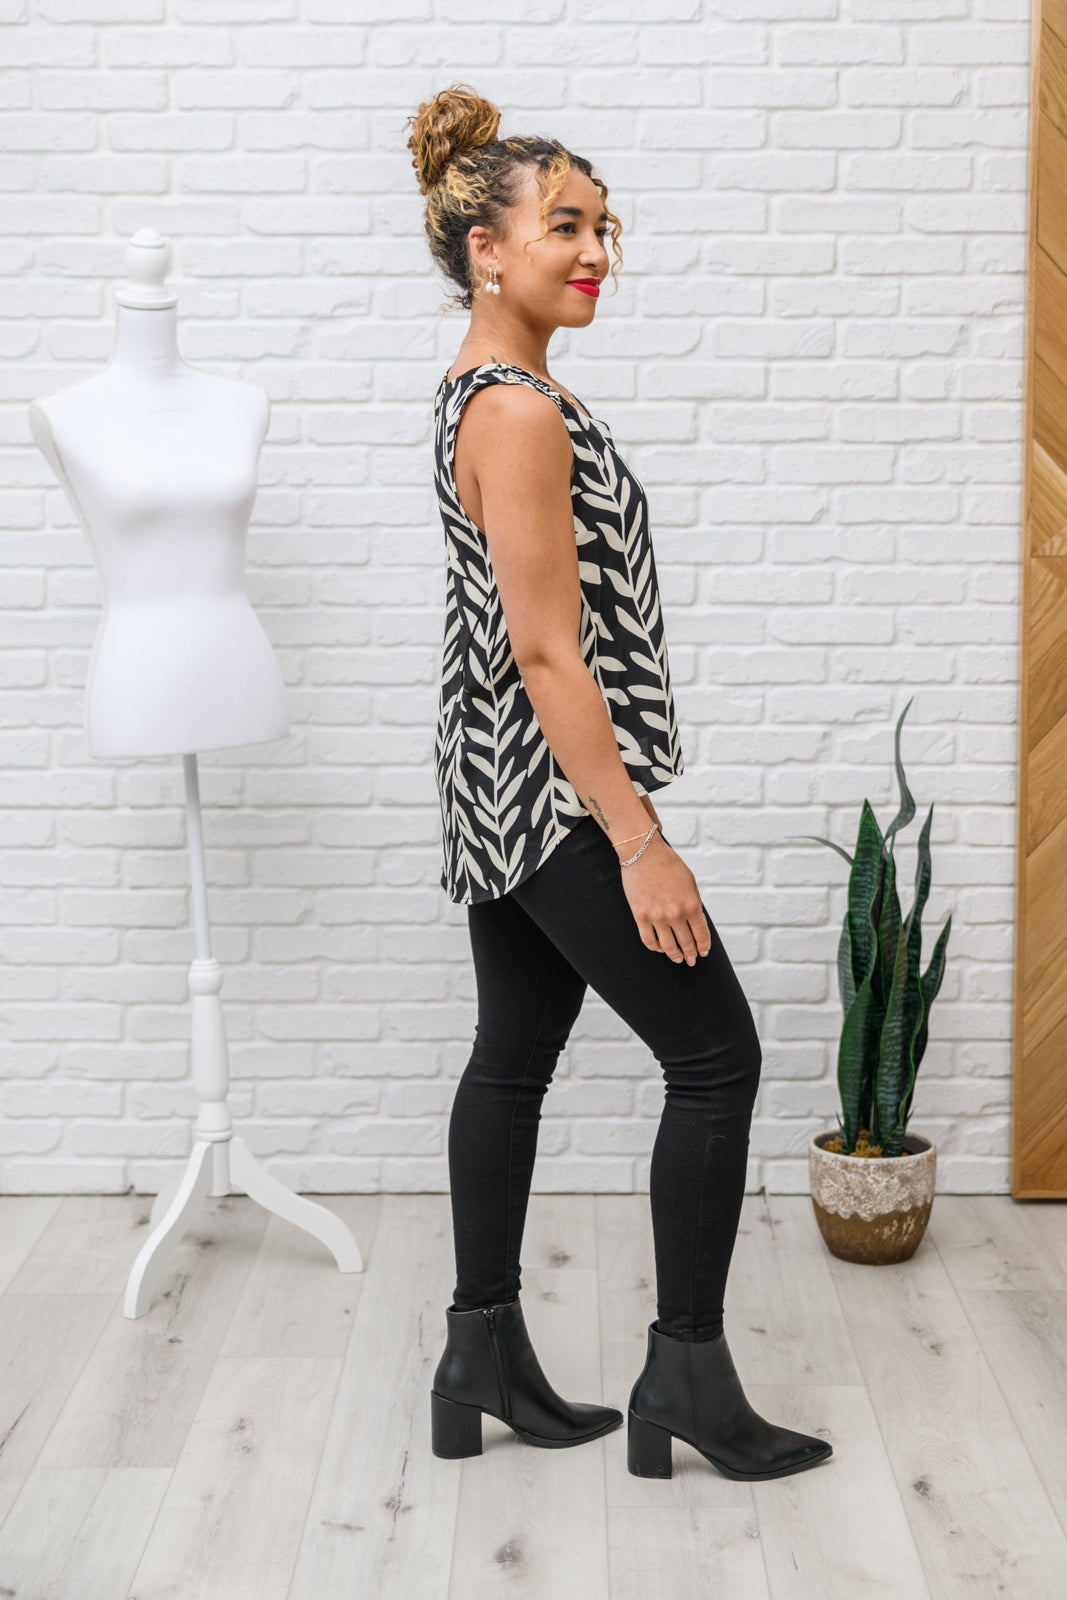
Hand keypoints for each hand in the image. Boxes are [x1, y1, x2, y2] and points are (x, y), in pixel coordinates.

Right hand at [616, 832, 710, 964]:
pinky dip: (656, 948)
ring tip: (677, 959)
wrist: (644, 853)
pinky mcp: (641, 916)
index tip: (703, 952)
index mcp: (692, 905)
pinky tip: (660, 948)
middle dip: (691, 954)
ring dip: (675, 955)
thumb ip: (694, 904)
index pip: (701, 934)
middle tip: (691, 961)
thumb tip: (696, 924)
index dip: (704, 946)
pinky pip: (649, 940)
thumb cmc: (668, 864)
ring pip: (668, 946)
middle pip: (686, 943)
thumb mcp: (690, 883)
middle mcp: (675, 914)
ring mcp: (657, 917)